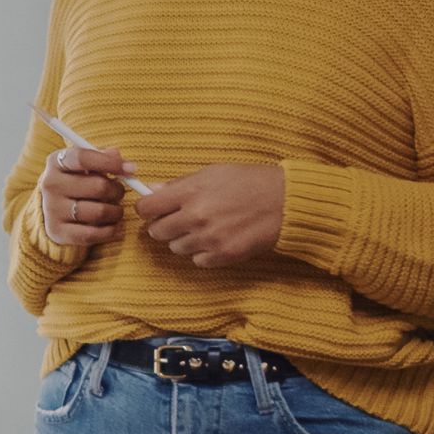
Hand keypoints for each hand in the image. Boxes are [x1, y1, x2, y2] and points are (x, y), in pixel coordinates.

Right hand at [37, 146, 136, 249]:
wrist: (53, 209)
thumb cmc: (77, 182)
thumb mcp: (85, 165)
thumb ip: (103, 158)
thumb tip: (120, 158)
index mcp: (56, 162)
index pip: (84, 158)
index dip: (110, 163)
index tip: (131, 169)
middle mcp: (51, 184)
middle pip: (98, 186)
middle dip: (117, 190)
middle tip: (119, 193)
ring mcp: (52, 209)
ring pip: (99, 211)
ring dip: (116, 212)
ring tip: (115, 210)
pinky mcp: (57, 231)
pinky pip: (93, 233)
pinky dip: (109, 230)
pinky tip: (111, 225)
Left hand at [139, 162, 287, 269]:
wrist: (286, 202)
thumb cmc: (250, 182)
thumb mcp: (213, 172)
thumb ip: (180, 184)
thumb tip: (153, 190)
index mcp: (190, 192)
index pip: (146, 208)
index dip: (147, 208)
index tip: (153, 209)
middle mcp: (196, 217)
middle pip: (157, 232)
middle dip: (163, 226)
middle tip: (178, 219)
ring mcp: (209, 238)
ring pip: (176, 248)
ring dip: (184, 239)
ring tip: (204, 228)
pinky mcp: (223, 255)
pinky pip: (197, 260)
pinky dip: (203, 252)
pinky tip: (217, 239)